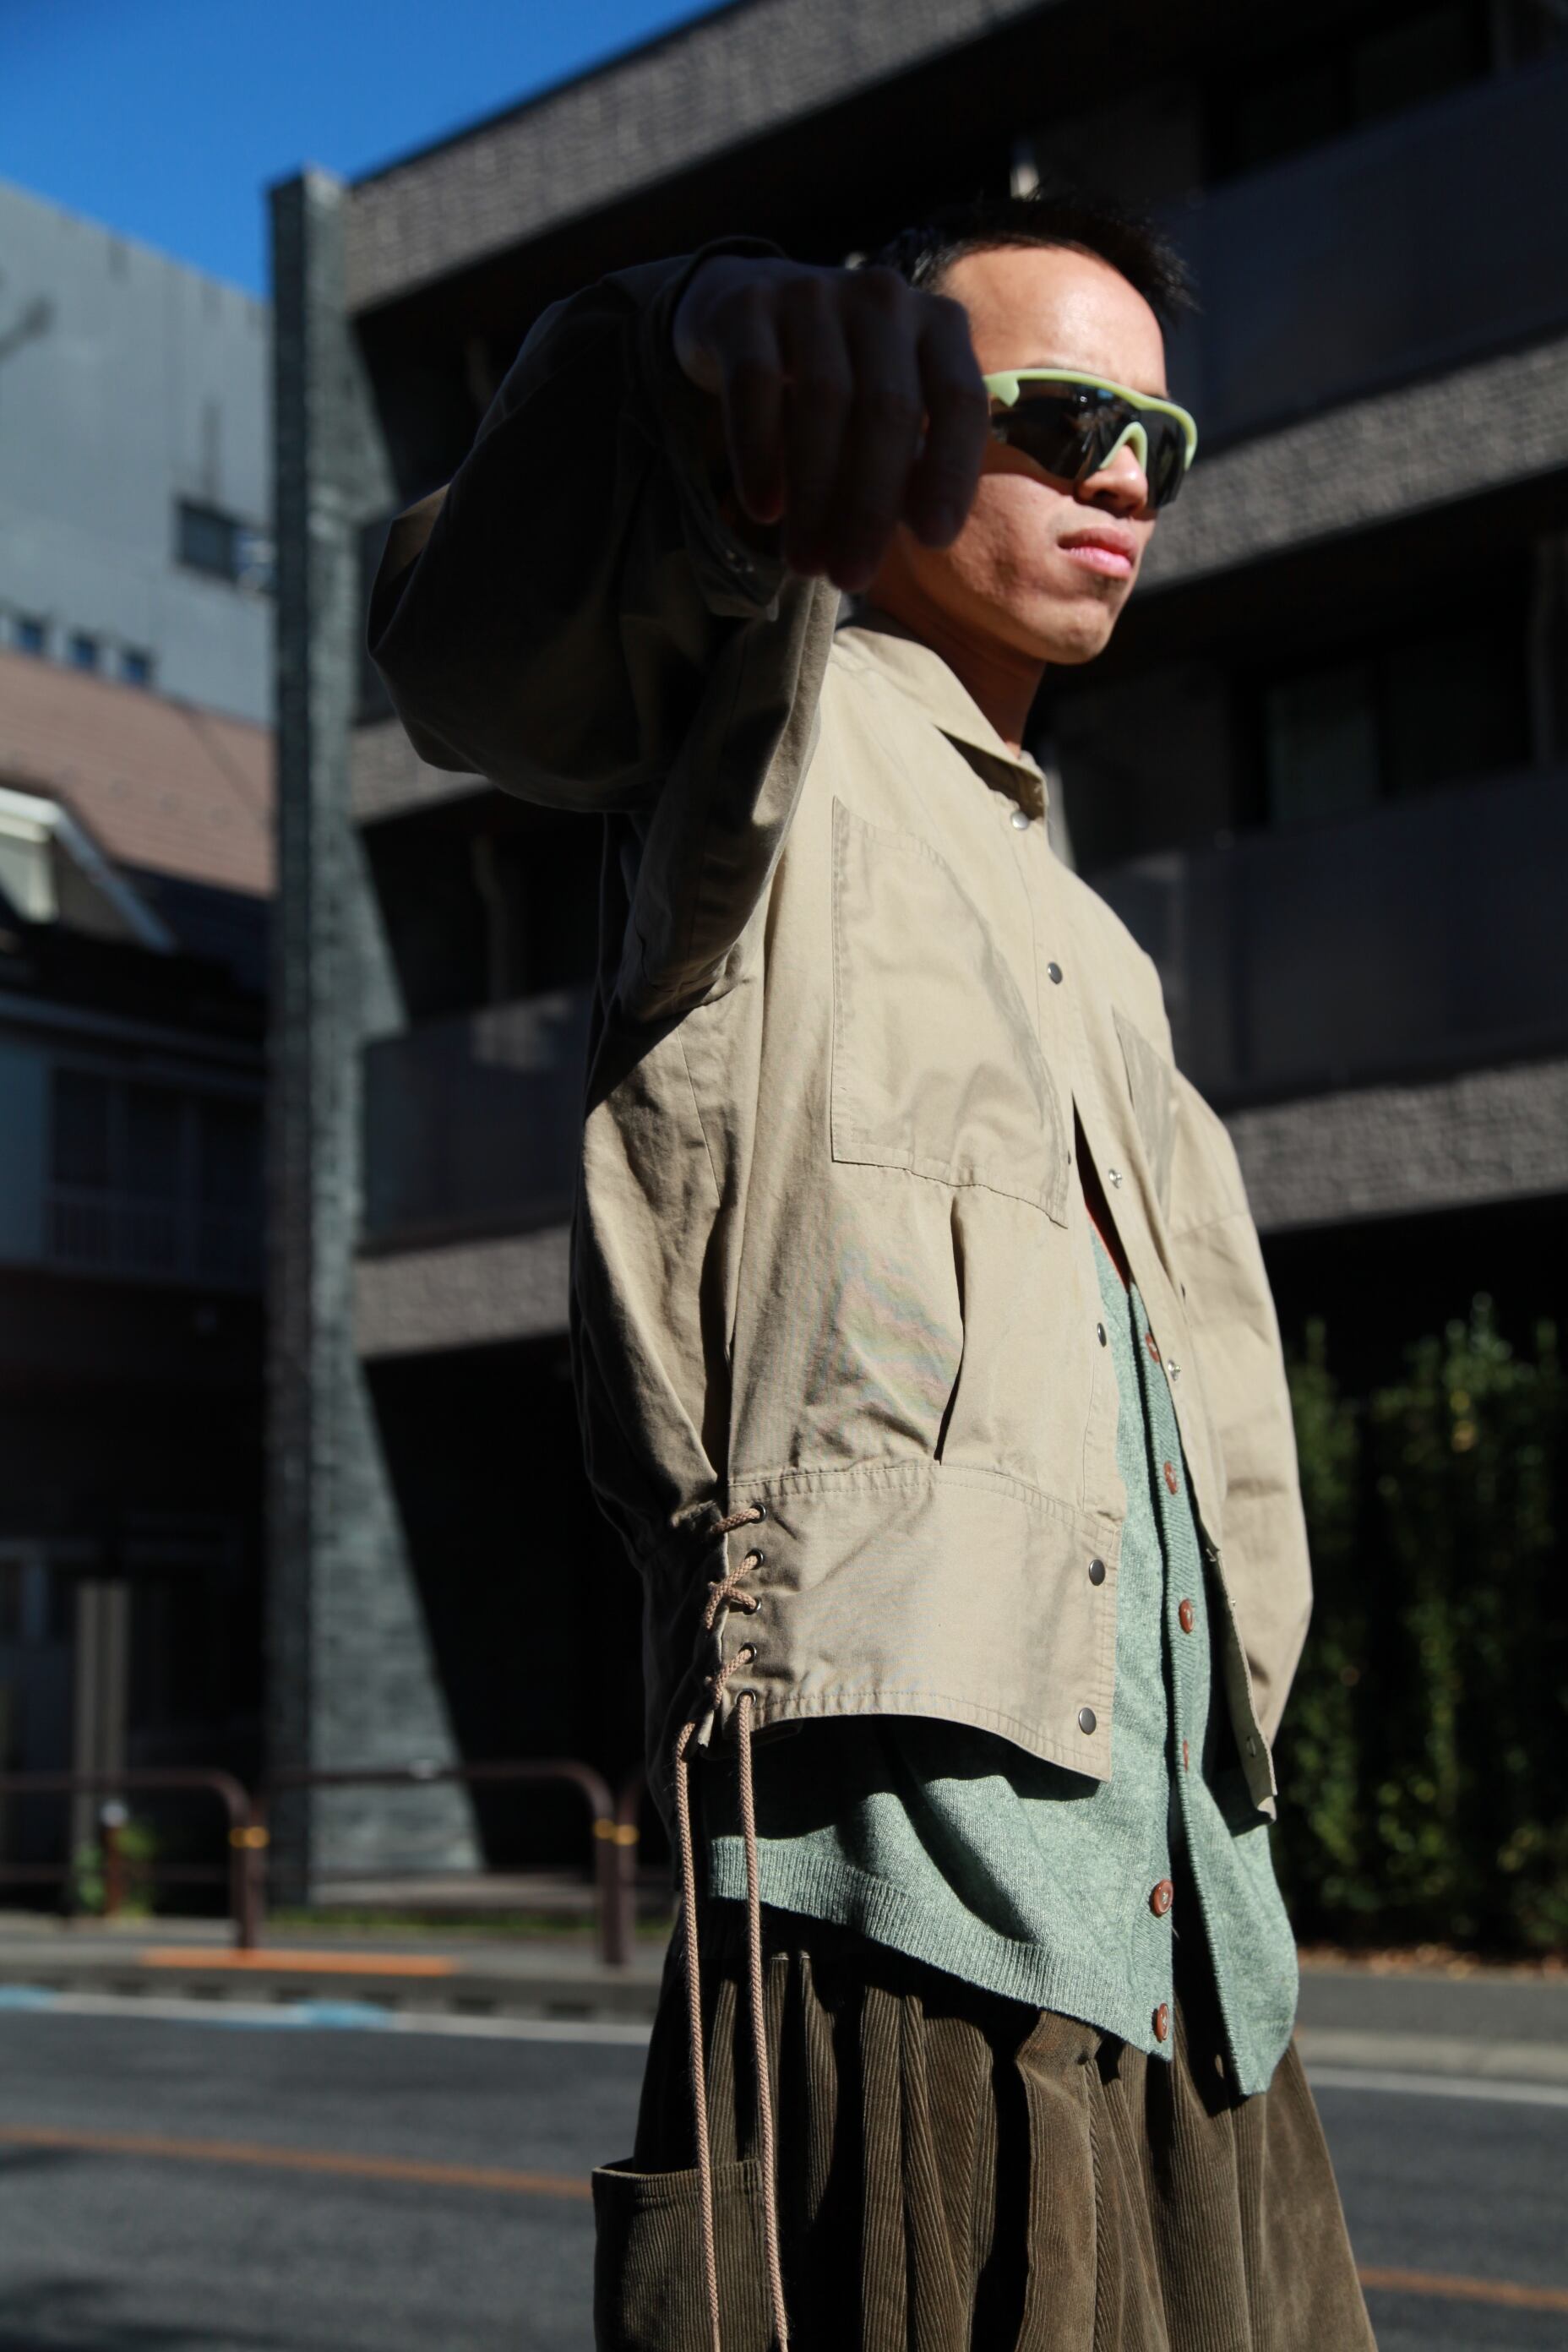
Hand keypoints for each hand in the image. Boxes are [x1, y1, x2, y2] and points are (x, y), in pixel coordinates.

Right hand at [672, 254, 989, 590]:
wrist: (743, 309)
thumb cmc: (838, 382)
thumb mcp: (887, 414)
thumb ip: (912, 465)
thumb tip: (925, 531)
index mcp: (937, 325)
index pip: (959, 400)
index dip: (950, 472)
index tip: (935, 540)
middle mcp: (883, 299)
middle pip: (887, 409)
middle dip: (870, 504)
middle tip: (850, 577)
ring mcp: (814, 293)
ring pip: (823, 398)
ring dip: (815, 495)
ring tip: (805, 562)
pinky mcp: (749, 305)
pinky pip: (755, 383)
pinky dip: (759, 453)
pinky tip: (764, 509)